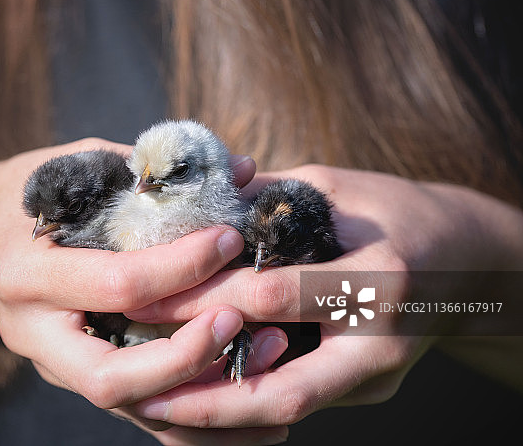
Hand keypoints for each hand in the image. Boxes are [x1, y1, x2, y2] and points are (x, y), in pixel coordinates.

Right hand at [0, 139, 290, 443]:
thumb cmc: (26, 197)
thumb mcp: (72, 168)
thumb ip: (148, 174)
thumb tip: (239, 169)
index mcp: (27, 274)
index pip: (117, 284)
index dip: (182, 266)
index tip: (231, 240)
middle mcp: (35, 335)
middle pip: (114, 378)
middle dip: (188, 354)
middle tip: (242, 317)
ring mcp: (54, 367)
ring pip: (132, 408)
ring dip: (205, 393)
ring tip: (268, 356)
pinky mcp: (77, 380)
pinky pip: (139, 414)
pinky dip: (194, 414)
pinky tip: (247, 398)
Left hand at [127, 165, 522, 433]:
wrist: (467, 257)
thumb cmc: (394, 211)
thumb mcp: (333, 189)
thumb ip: (265, 203)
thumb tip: (192, 208)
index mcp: (379, 275)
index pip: (271, 296)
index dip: (199, 300)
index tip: (140, 299)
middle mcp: (382, 338)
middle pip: (283, 389)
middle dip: (201, 391)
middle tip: (138, 386)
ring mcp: (380, 374)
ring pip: (290, 412)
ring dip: (220, 415)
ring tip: (157, 406)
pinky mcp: (372, 389)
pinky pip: (301, 403)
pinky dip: (248, 405)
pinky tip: (201, 395)